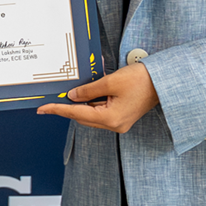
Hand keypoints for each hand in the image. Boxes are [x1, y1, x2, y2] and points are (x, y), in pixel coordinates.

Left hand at [36, 64, 158, 133]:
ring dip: (80, 106)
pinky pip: (101, 112)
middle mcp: (115, 124)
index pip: (77, 114)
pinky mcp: (123, 116)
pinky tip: (85, 95)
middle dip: (67, 109)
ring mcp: (120, 122)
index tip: (43, 109)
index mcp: (111, 119)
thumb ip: (88, 90)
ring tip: (68, 95)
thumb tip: (72, 97)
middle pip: (84, 118)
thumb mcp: (110, 82)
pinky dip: (92, 104)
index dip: (58, 110)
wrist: (162, 81)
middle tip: (51, 101)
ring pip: (92, 115)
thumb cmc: (140, 80)